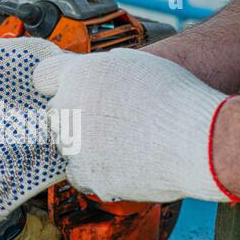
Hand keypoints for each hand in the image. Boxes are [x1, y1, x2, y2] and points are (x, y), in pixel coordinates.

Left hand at [34, 48, 234, 202]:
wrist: (196, 140)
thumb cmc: (173, 97)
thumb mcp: (135, 64)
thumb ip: (102, 68)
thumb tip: (93, 71)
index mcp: (77, 76)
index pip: (43, 77)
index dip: (56, 83)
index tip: (67, 90)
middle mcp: (67, 108)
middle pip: (55, 113)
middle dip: (72, 114)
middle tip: (102, 120)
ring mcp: (74, 145)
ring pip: (65, 144)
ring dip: (82, 143)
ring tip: (118, 143)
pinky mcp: (86, 175)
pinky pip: (75, 172)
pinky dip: (91, 170)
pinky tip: (114, 162)